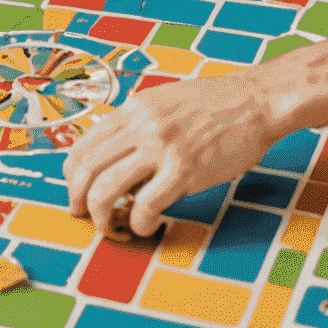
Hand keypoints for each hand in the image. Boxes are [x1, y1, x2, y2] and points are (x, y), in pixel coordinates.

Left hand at [65, 71, 272, 236]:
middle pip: (87, 168)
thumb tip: (116, 164)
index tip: (75, 192)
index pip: (84, 144)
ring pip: (106, 189)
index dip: (71, 175)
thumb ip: (138, 127)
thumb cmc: (213, 106)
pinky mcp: (184, 170)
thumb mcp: (164, 104)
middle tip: (83, 216)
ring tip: (112, 226)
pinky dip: (139, 224)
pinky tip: (147, 225)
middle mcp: (141, 124)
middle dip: (78, 199)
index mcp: (134, 108)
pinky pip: (145, 206)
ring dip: (102, 216)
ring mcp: (162, 146)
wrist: (255, 101)